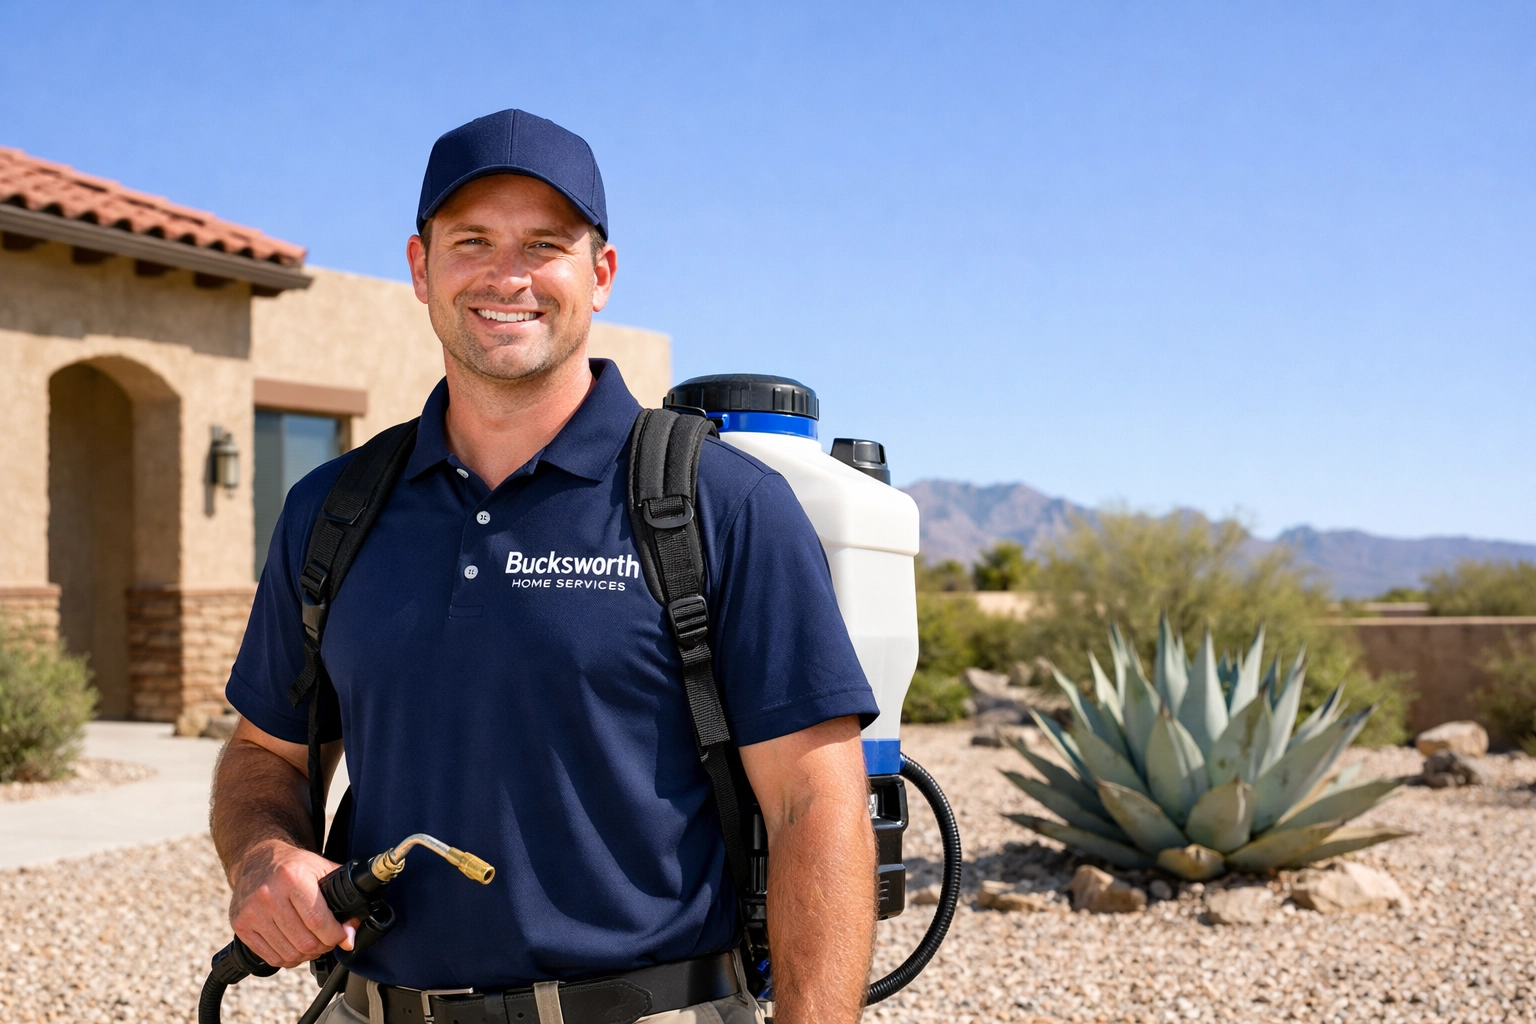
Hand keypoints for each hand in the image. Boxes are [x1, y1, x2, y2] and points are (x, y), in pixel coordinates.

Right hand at [229, 839, 356, 967]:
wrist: (257, 860)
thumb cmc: (294, 866)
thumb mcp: (322, 870)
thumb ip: (343, 897)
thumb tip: (350, 935)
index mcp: (292, 878)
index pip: (318, 921)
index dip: (336, 935)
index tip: (343, 937)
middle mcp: (268, 895)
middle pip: (304, 941)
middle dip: (323, 946)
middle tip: (328, 940)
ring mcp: (252, 912)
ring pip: (289, 953)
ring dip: (307, 955)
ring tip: (313, 943)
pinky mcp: (241, 926)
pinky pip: (271, 957)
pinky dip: (288, 959)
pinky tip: (295, 947)